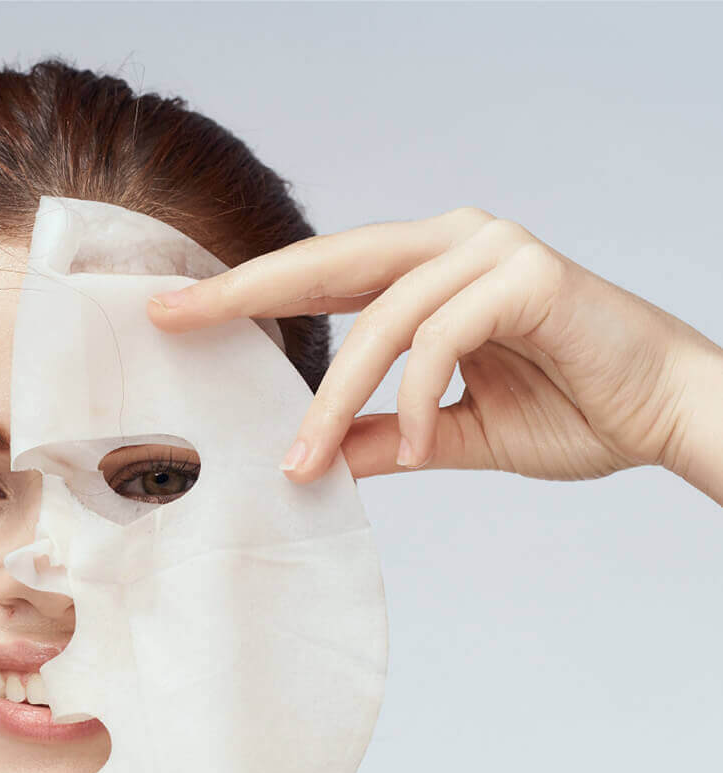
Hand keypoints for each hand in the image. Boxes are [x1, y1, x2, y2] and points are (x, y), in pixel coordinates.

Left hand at [144, 207, 720, 493]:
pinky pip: (440, 336)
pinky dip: (418, 395)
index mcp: (430, 267)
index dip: (246, 290)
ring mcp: (492, 248)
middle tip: (176, 316)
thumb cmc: (576, 410)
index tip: (174, 311)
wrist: (669, 415)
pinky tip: (417, 439)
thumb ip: (385, 437)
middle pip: (325, 262)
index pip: (319, 273)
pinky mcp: (527, 276)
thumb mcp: (452, 433)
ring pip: (379, 317)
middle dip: (245, 292)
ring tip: (301, 460)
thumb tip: (313, 459)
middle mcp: (453, 241)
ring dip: (334, 396)